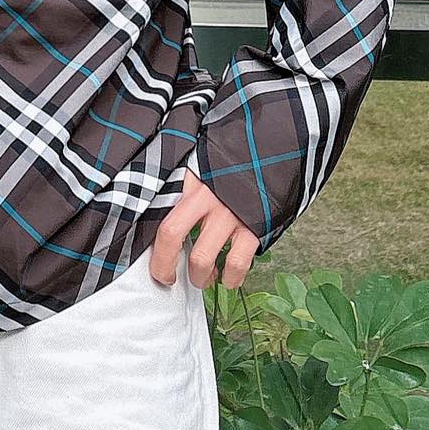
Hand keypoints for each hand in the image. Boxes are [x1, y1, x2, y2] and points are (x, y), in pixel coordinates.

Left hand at [146, 166, 257, 290]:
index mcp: (189, 184)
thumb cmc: (231, 164)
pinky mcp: (253, 226)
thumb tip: (160, 208)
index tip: (157, 269)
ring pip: (202, 258)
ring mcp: (229, 213)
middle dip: (167, 267)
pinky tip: (229, 277)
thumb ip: (182, 185)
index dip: (156, 253)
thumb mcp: (200, 166)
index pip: (162, 221)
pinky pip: (237, 262)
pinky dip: (232, 277)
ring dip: (200, 277)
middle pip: (172, 236)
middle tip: (171, 278)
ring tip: (203, 278)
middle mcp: (205, 198)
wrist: (272, 150)